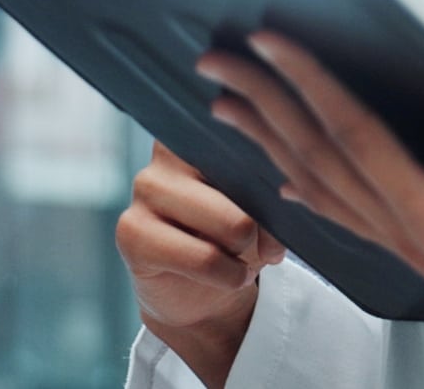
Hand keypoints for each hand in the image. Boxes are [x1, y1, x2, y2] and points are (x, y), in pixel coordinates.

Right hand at [115, 140, 287, 387]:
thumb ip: (273, 188)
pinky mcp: (131, 230)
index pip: (255, 142)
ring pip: (232, 223)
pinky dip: (229, 275)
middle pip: (249, 181)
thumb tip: (290, 196)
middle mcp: (169, 150)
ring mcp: (145, 186)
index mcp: (205, 130)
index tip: (292, 205)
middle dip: (270, 223)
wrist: (202, 293)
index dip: (282, 182)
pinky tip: (229, 276)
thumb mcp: (264, 206)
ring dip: (248, 252)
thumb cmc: (237, 236)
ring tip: (245, 260)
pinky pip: (203, 258)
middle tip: (271, 245)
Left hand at [198, 35, 423, 388]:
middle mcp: (411, 233)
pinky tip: (288, 181)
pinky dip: (309, 190)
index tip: (273, 42)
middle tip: (219, 62)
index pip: (357, 135)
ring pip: (321, 185)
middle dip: (265, 102)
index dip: (311, 82)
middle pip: (319, 155)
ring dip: (270, 141)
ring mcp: (412, 248)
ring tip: (228, 109)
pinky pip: (347, 216)